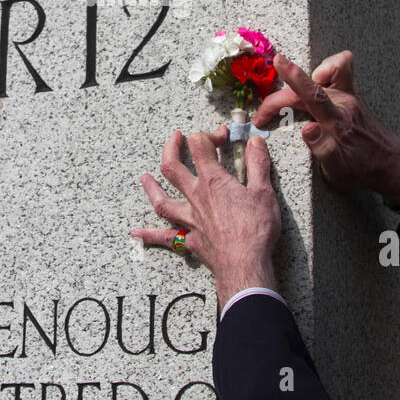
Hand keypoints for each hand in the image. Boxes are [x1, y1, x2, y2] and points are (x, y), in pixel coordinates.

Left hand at [132, 127, 279, 310]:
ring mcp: (189, 219)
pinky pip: (165, 237)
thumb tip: (255, 141)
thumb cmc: (255, 230)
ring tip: (144, 178)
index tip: (221, 135)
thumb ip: (258, 164)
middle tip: (174, 138)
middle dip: (171, 148)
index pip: (200, 146)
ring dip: (151, 188)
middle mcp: (196, 197)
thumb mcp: (263, 191)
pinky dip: (148, 235)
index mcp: (213, 181)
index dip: (210, 134)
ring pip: (162, 201)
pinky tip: (136, 234)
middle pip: (172, 168)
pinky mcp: (189, 240)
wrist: (245, 264)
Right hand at [254, 51, 399, 208]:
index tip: (279, 62)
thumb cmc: (363, 169)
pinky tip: (316, 84)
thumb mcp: (339, 171)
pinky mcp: (351, 93)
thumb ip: (322, 149)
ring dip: (302, 79)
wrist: (392, 163)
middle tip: (263, 116)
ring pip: (324, 73)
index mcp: (339, 122)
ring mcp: (350, 95)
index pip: (314, 94)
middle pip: (308, 87)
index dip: (295, 77)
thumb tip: (306, 128)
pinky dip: (326, 70)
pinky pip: (340, 70)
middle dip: (279, 98)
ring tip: (290, 99)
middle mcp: (345, 103)